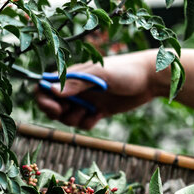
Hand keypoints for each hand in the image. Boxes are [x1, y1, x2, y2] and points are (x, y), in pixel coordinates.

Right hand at [36, 49, 166, 128]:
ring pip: (67, 117)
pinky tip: (100, 116)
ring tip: (90, 112)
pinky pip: (83, 123)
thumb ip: (77, 83)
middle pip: (52, 105)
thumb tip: (50, 90)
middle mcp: (76, 88)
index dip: (44, 99)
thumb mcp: (100, 75)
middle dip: (57, 113)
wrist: (150, 79)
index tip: (56, 107)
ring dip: (74, 120)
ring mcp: (86, 100)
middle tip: (69, 113)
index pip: (44, 86)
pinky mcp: (97, 111)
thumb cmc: (125, 70)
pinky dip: (87, 123)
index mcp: (72, 75)